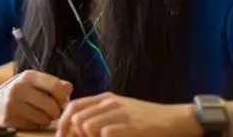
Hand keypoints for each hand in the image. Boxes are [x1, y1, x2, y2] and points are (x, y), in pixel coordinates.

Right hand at [0, 70, 72, 129]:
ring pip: (44, 119)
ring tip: (40, 114)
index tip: (62, 101)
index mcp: (28, 76)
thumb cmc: (20, 91)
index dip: (63, 97)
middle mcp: (18, 89)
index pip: (55, 86)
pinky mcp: (9, 120)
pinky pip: (34, 127)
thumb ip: (54, 84)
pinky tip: (29, 119)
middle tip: (52, 112)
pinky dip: (36, 126)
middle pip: (51, 106)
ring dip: (46, 120)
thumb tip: (69, 89)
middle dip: (56, 112)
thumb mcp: (34, 82)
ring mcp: (12, 105)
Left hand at [56, 92, 198, 136]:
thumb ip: (98, 115)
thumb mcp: (119, 110)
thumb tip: (75, 127)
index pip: (73, 106)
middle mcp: (110, 103)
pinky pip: (104, 134)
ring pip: (88, 127)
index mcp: (105, 98)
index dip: (63, 122)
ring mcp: (119, 114)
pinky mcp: (129, 127)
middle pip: (77, 118)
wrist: (170, 120)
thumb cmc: (143, 118)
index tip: (62, 136)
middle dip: (77, 135)